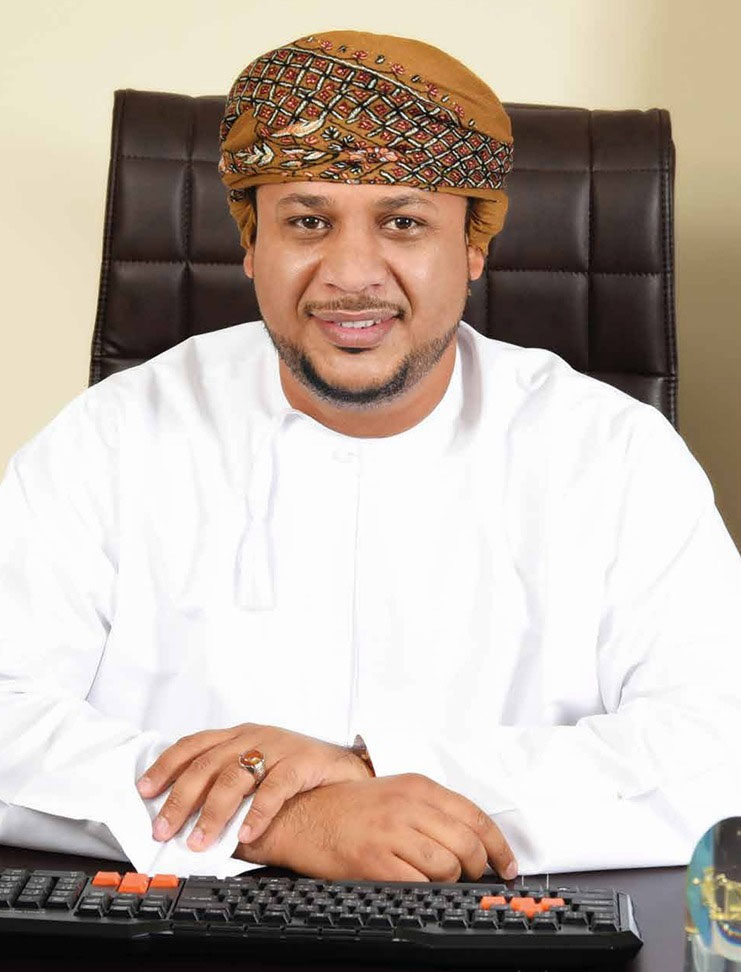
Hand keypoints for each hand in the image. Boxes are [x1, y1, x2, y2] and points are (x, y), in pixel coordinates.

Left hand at [135, 724, 370, 850]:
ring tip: (200, 840)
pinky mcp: (304, 762)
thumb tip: (185, 816)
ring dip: (213, 812)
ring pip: (236, 776)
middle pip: (208, 764)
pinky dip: (258, 812)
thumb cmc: (297, 772)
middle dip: (181, 799)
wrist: (346, 769)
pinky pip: (276, 787)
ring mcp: (279, 747)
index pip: (193, 744)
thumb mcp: (257, 769)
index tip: (144, 790)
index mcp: (239, 734)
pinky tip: (247, 833)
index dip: (166, 765)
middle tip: (164, 828)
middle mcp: (255, 736)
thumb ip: (225, 783)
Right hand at [234, 774, 517, 882]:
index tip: (506, 865)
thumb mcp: (396, 793)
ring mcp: (391, 833)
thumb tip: (473, 840)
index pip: (475, 816)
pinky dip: (423, 888)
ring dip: (449, 880)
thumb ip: (433, 810)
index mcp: (418, 785)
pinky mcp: (374, 860)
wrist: (303, 814)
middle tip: (472, 877)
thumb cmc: (350, 807)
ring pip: (446, 865)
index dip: (498, 846)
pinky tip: (415, 884)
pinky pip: (417, 882)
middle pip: (467, 844)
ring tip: (435, 878)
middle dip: (477, 868)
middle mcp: (408, 805)